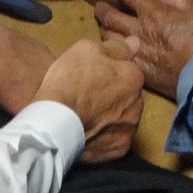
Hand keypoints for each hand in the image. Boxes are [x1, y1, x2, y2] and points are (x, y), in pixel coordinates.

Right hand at [39, 36, 143, 162]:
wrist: (53, 122)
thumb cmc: (69, 81)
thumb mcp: (87, 50)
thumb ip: (116, 47)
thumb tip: (136, 42)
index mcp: (134, 78)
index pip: (129, 71)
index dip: (109, 73)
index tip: (91, 78)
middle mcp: (139, 104)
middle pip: (128, 96)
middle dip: (115, 95)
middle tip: (88, 97)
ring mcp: (129, 129)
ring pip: (123, 119)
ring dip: (112, 117)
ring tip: (87, 117)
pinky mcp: (118, 150)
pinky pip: (114, 140)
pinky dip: (104, 136)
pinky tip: (88, 132)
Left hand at [91, 0, 192, 98]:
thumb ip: (175, 2)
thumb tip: (160, 1)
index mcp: (153, 12)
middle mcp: (139, 30)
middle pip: (109, 17)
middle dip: (102, 9)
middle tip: (99, 7)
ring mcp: (136, 52)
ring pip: (109, 39)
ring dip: (105, 30)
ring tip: (106, 28)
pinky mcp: (139, 71)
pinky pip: (119, 58)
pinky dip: (114, 52)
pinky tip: (116, 51)